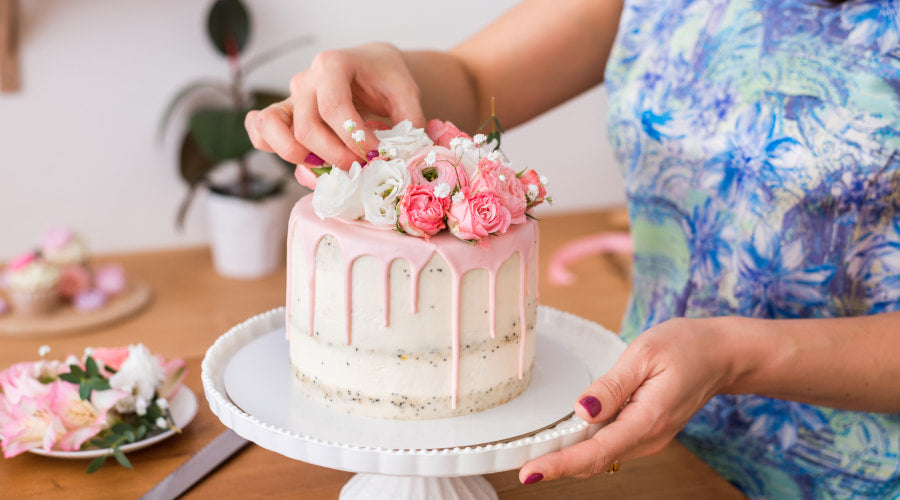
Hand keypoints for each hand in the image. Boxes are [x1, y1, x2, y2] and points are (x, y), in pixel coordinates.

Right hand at [244, 42, 425, 187]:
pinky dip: (274, 150)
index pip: (333, 106)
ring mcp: (290, 98)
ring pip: (271, 129)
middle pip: (305, 127)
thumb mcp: (406, 93)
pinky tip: (309, 166)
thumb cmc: (385, 78)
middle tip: (362, 169)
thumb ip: (408, 122)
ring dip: (301, 159)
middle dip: (334, 157)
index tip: (376, 156)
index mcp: (332, 65)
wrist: (370, 67)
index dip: (354, 138)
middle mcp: (305, 80)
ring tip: (332, 169)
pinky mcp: (283, 115)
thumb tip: (400, 156)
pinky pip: (259, 130)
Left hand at [519, 317, 737, 482]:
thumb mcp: (644, 354)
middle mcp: (648, 437)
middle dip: (558, 465)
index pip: (597, 451)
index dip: (561, 464)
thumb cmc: (685, 346)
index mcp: (648, 419)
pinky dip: (585, 446)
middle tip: (521, 465)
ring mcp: (648, 438)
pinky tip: (564, 439)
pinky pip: (610, 445)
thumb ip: (612, 386)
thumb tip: (582, 411)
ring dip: (569, 457)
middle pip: (595, 460)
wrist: (720, 355)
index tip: (531, 473)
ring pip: (601, 455)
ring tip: (534, 455)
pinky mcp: (644, 433)